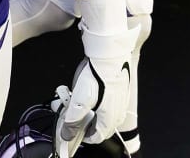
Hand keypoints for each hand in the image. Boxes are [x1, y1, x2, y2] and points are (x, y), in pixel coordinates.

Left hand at [53, 21, 137, 155]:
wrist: (109, 53)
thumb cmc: (97, 75)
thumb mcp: (79, 101)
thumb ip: (73, 119)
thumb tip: (68, 134)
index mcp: (110, 118)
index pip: (98, 137)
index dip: (84, 136)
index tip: (75, 130)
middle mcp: (118, 111)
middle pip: (102, 126)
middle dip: (85, 121)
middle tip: (72, 112)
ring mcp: (121, 99)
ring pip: (104, 113)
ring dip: (89, 109)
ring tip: (75, 97)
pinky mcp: (120, 88)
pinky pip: (107, 101)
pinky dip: (96, 99)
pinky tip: (86, 88)